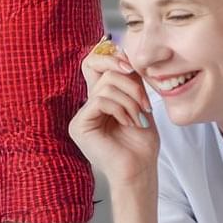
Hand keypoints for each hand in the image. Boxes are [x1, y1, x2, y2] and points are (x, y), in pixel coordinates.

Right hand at [69, 45, 157, 187]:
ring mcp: (80, 116)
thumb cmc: (142, 143)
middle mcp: (86, 106)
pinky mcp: (79, 126)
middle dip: (128, 79)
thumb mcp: (139, 102)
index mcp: (99, 100)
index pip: (96, 65)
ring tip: (140, 116)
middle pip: (100, 68)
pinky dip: (121, 108)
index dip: (112, 58)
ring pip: (105, 85)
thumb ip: (130, 80)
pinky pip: (100, 100)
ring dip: (131, 98)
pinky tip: (130, 122)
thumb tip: (123, 52)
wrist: (140, 170)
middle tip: (144, 99)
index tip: (133, 67)